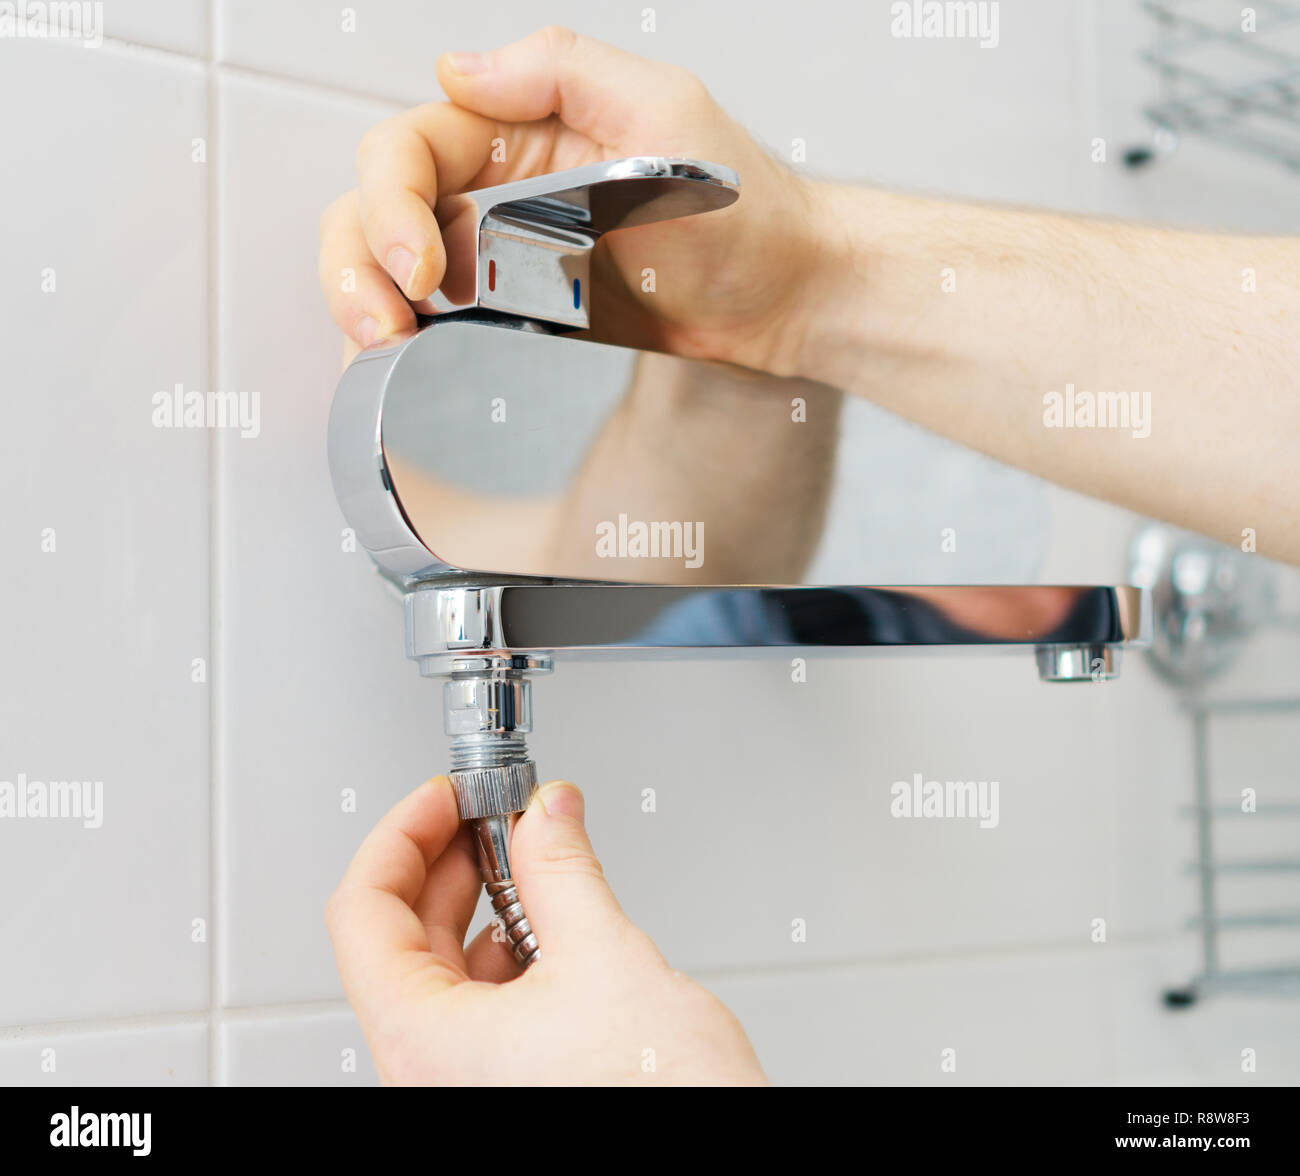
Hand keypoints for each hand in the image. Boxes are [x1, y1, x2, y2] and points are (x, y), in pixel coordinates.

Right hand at [318, 26, 823, 373]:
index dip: (389, 202)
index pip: (409, 148)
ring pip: (391, 270)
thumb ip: (562, 71)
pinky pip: (438, 327)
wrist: (784, 299)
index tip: (421, 266)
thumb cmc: (745, 208)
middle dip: (359, 265)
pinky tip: (400, 367)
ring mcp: (503, 259)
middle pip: (378, 210)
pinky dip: (402, 347)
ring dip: (363, 306)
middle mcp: (498, 191)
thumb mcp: (665, 110)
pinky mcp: (519, 320)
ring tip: (384, 349)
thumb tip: (458, 68)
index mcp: (519, 132)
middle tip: (386, 322)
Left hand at [326, 776, 767, 1084]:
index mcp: (424, 1045)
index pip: (364, 912)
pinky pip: (480, 1008)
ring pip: (442, 974)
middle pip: (399, 939)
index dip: (402, 835)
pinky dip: (510, 954)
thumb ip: (563, 870)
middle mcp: (428, 1074)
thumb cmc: (660, 1103)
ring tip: (531, 863)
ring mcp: (463, 1086)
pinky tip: (551, 927)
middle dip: (451, 862)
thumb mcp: (607, 959)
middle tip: (493, 814)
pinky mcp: (503, 1089)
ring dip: (483, 906)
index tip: (444, 796)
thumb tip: (547, 813)